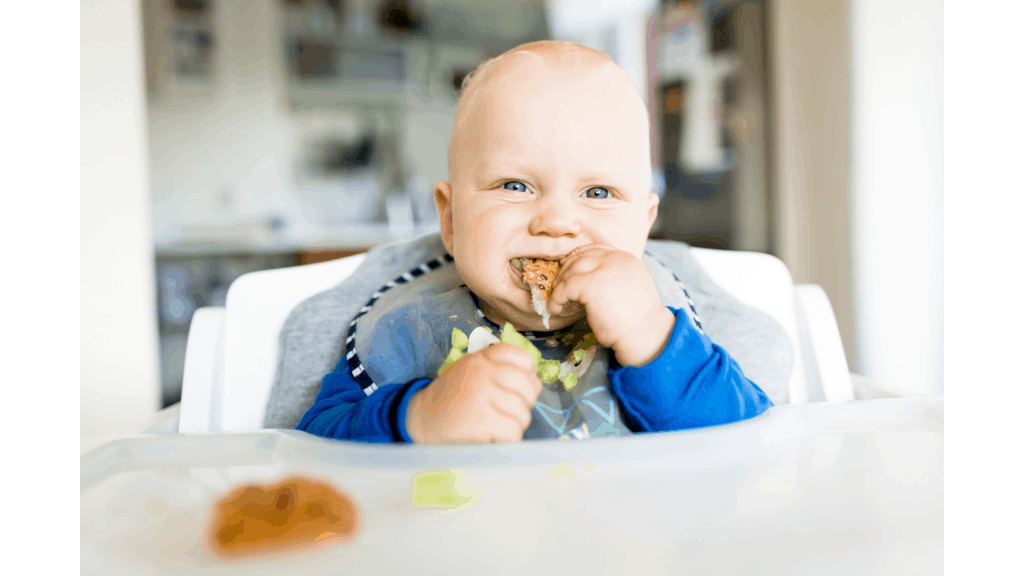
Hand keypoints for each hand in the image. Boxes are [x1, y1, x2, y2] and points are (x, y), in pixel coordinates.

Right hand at [406, 343, 541, 442]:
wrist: (421, 417)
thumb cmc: (452, 396)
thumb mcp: (472, 371)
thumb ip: (501, 370)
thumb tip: (536, 382)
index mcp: (481, 359)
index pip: (521, 357)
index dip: (528, 373)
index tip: (518, 386)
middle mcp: (483, 373)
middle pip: (527, 387)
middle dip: (525, 403)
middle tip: (509, 411)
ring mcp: (481, 396)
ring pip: (522, 413)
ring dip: (514, 424)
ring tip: (497, 425)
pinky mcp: (480, 421)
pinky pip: (512, 431)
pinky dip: (507, 438)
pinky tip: (494, 436)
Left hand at [547, 244, 675, 366]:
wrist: (643, 334)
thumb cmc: (636, 320)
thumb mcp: (629, 289)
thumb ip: (613, 278)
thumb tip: (587, 280)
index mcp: (626, 259)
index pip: (597, 249)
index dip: (579, 257)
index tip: (568, 267)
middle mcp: (616, 259)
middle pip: (582, 256)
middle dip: (567, 270)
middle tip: (559, 285)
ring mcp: (603, 270)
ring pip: (572, 270)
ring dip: (561, 285)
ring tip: (559, 301)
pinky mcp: (591, 284)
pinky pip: (566, 288)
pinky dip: (557, 298)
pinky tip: (556, 309)